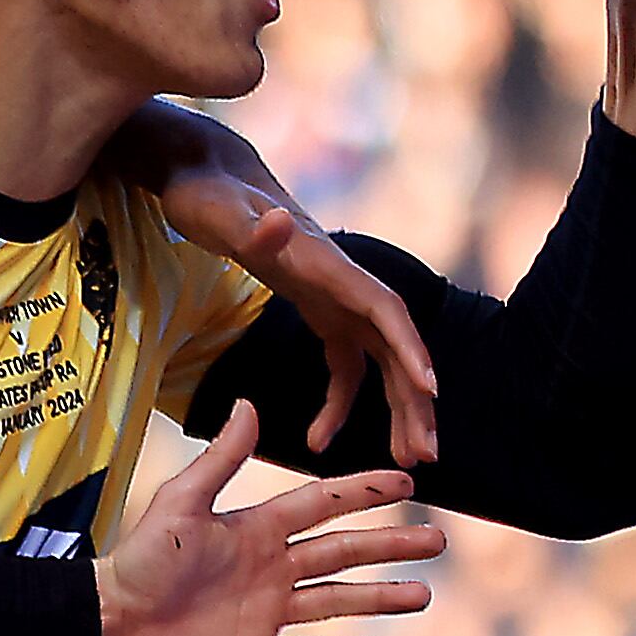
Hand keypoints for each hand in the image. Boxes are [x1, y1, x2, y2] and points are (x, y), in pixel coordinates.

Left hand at [95, 402, 443, 635]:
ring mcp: (267, 613)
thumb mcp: (181, 502)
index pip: (322, 505)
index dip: (363, 492)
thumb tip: (248, 403)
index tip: (406, 482)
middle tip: (438, 541)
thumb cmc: (141, 558)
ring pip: (337, 602)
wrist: (112, 621)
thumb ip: (219, 460)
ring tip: (423, 595)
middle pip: (344, 554)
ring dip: (380, 599)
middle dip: (390, 547)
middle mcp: (271, 569)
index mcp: (256, 529)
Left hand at [155, 164, 438, 466]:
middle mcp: (341, 282)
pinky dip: (340, 403)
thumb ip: (251, 227)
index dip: (408, 348)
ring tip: (406, 459)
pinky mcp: (320, 310)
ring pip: (379, 360)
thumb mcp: (222, 215)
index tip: (429, 390)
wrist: (206, 176)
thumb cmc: (211, 197)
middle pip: (393, 343)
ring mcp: (335, 297)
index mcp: (327, 265)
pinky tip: (319, 441)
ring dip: (394, 407)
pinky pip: (345, 364)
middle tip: (425, 454)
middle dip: (413, 397)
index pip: (382, 308)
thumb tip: (278, 219)